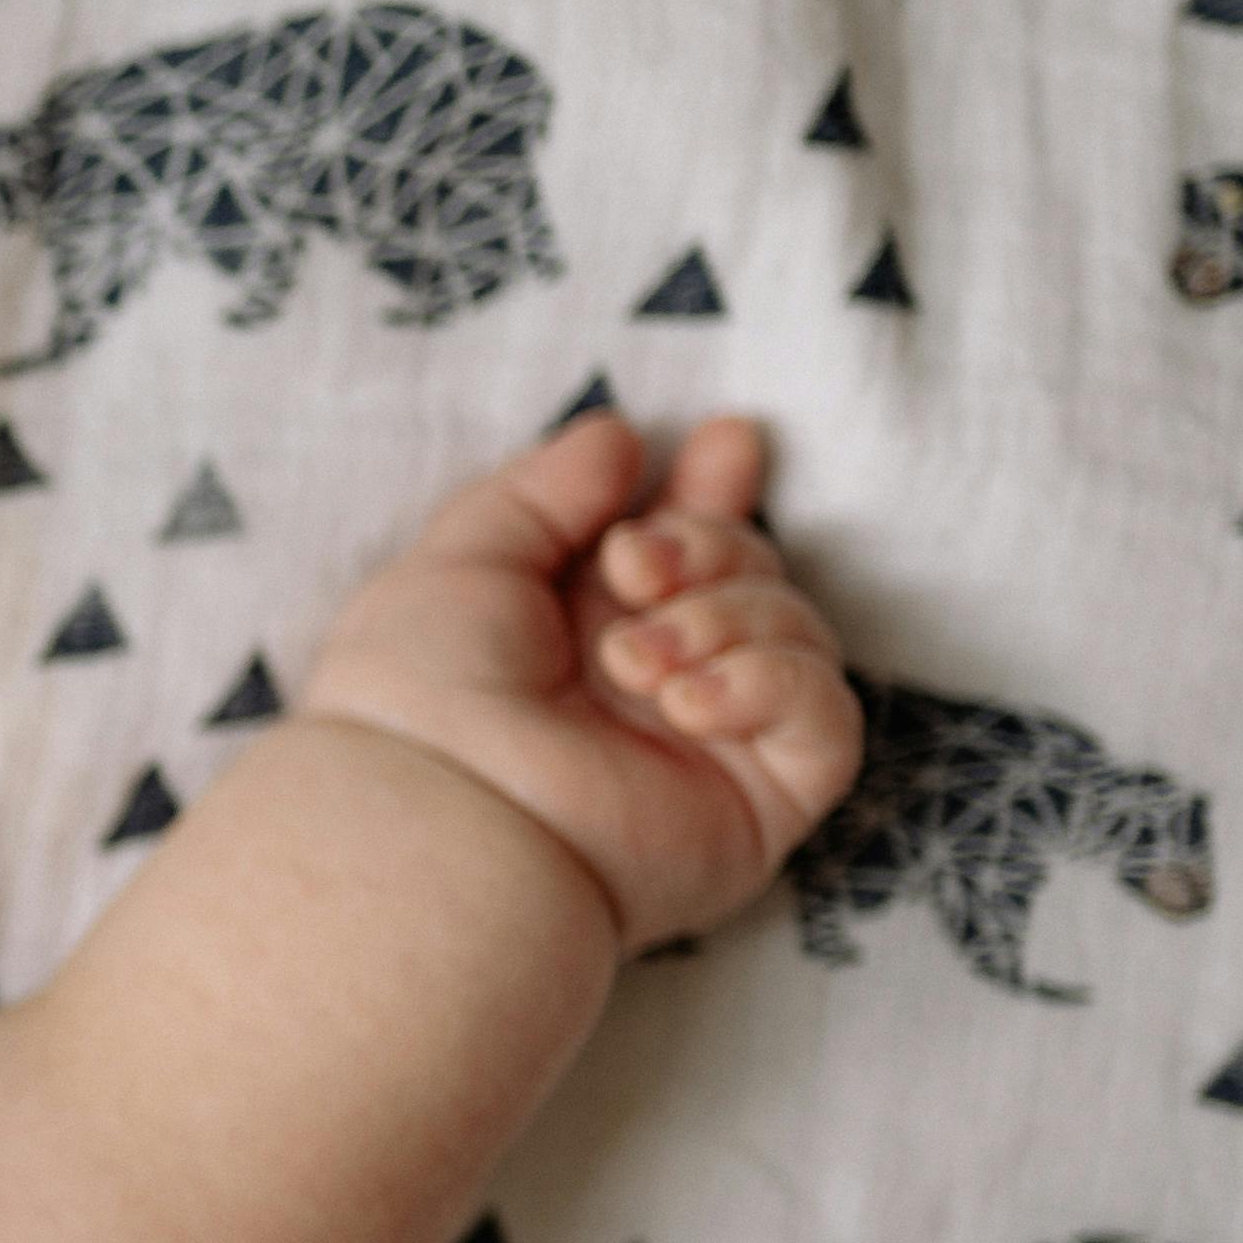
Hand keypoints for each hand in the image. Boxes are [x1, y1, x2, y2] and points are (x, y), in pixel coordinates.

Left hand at [293, 409, 863, 954]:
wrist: (436, 806)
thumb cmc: (418, 690)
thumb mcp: (465, 556)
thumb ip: (547, 490)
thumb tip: (622, 436)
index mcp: (586, 626)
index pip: (687, 546)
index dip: (715, 490)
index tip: (726, 442)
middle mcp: (656, 684)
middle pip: (754, 572)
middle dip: (710, 544)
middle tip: (636, 568)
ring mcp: (714, 743)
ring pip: (797, 632)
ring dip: (727, 616)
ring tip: (635, 657)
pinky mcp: (760, 801)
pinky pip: (825, 715)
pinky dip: (772, 681)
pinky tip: (691, 699)